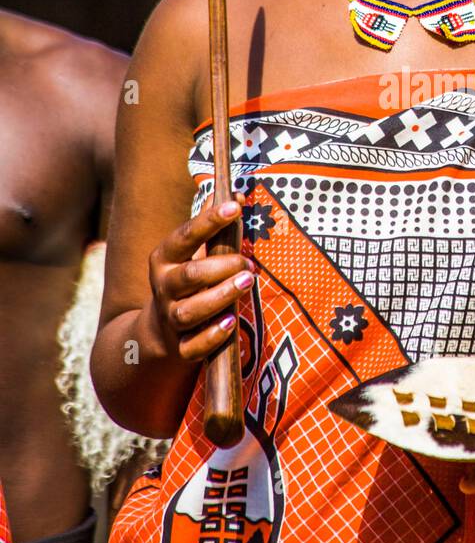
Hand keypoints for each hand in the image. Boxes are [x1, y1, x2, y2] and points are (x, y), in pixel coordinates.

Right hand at [146, 195, 255, 364]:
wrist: (159, 331)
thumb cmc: (187, 280)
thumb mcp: (192, 251)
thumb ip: (213, 226)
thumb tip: (239, 194)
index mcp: (165, 258)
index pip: (185, 236)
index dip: (209, 220)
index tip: (235, 206)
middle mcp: (164, 288)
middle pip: (189, 276)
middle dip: (220, 267)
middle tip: (248, 261)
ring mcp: (171, 319)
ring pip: (190, 311)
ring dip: (220, 296)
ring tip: (247, 282)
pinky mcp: (180, 347)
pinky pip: (193, 346)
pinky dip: (212, 336)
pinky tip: (231, 323)